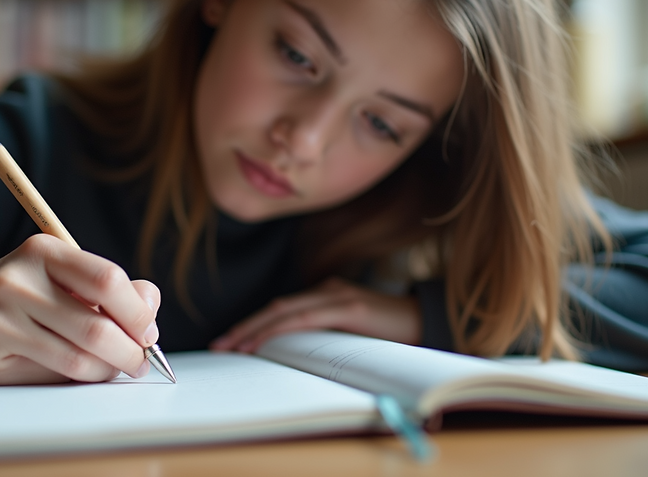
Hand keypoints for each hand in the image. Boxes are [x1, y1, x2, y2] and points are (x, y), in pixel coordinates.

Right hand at [0, 234, 159, 384]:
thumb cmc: (14, 295)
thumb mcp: (56, 275)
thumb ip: (104, 286)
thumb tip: (151, 301)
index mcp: (42, 251)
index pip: (108, 280)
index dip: (138, 312)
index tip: (148, 331)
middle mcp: (19, 280)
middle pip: (98, 326)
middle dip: (131, 351)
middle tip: (139, 361)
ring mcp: (0, 318)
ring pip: (79, 358)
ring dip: (108, 370)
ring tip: (113, 368)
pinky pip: (53, 375)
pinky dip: (81, 378)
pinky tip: (83, 372)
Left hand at [210, 277, 420, 353]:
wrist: (428, 323)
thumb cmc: (392, 336)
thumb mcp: (352, 337)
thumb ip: (327, 338)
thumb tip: (294, 356)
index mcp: (329, 295)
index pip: (283, 309)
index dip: (255, 324)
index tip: (232, 342)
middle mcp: (329, 290)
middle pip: (276, 307)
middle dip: (245, 326)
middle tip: (219, 345)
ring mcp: (338, 296)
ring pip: (285, 310)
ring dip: (255, 329)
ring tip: (232, 346)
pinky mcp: (349, 307)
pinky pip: (305, 318)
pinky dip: (279, 329)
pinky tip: (262, 342)